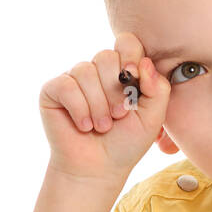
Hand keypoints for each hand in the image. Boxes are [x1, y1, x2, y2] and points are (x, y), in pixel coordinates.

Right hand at [38, 31, 171, 186]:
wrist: (98, 169)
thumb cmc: (125, 143)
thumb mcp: (153, 117)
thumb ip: (158, 89)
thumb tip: (144, 62)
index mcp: (122, 71)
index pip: (126, 42)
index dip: (130, 57)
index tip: (133, 80)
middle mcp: (97, 70)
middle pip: (106, 56)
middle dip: (115, 91)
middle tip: (119, 115)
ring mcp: (74, 78)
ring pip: (85, 71)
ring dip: (98, 106)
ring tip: (101, 127)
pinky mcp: (53, 90)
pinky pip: (66, 86)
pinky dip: (79, 109)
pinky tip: (83, 126)